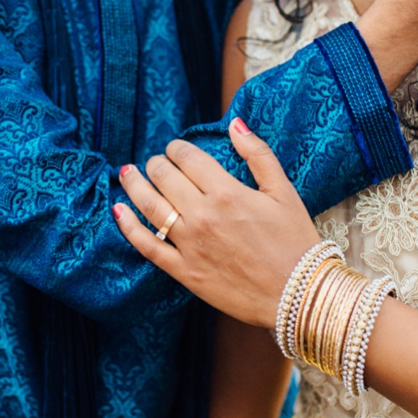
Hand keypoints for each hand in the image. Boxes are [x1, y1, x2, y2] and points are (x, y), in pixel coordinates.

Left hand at [114, 120, 318, 328]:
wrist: (298, 294)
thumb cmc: (296, 242)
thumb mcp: (285, 192)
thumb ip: (258, 155)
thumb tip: (235, 123)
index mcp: (228, 193)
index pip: (188, 157)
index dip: (177, 148)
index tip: (176, 149)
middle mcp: (203, 216)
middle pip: (164, 177)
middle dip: (157, 164)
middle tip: (156, 162)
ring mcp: (190, 245)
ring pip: (149, 206)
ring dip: (134, 185)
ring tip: (127, 174)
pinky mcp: (184, 271)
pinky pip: (147, 245)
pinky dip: (128, 226)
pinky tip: (118, 211)